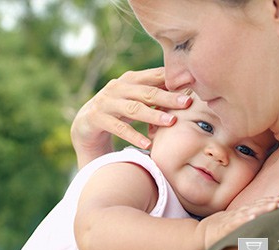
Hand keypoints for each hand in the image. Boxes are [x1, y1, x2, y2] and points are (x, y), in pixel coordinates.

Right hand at [71, 67, 191, 167]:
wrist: (86, 124)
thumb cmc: (119, 111)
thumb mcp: (136, 99)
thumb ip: (155, 92)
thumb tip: (187, 88)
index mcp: (130, 79)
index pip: (154, 76)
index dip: (172, 81)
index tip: (193, 86)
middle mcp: (117, 87)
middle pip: (146, 91)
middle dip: (168, 97)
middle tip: (187, 103)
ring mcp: (106, 102)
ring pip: (133, 108)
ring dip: (153, 115)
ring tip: (171, 121)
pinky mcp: (96, 118)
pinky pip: (117, 128)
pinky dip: (133, 136)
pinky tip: (146, 144)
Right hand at [196, 197, 278, 249]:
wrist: (199, 235)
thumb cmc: (217, 230)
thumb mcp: (232, 223)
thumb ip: (243, 220)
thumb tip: (258, 218)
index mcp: (239, 214)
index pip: (255, 205)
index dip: (267, 201)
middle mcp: (236, 215)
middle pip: (254, 207)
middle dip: (268, 204)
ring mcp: (230, 221)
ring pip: (247, 213)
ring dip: (260, 209)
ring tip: (272, 206)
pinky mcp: (223, 229)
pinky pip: (234, 224)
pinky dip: (243, 220)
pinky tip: (252, 218)